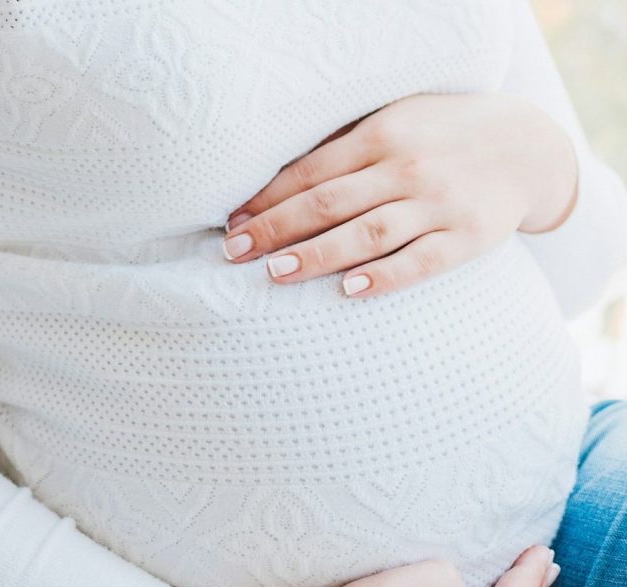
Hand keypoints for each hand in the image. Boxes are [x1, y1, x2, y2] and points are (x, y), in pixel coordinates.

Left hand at [221, 93, 577, 296]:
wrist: (527, 146)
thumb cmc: (442, 136)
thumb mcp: (397, 122)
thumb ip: (348, 149)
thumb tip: (281, 185)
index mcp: (382, 135)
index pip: (311, 172)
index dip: (267, 199)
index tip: (232, 224)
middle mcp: (406, 167)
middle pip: (328, 203)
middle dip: (275, 228)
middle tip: (235, 253)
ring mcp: (437, 203)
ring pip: (367, 233)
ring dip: (317, 254)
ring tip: (275, 272)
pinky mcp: (465, 237)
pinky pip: (420, 261)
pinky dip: (384, 277)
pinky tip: (349, 290)